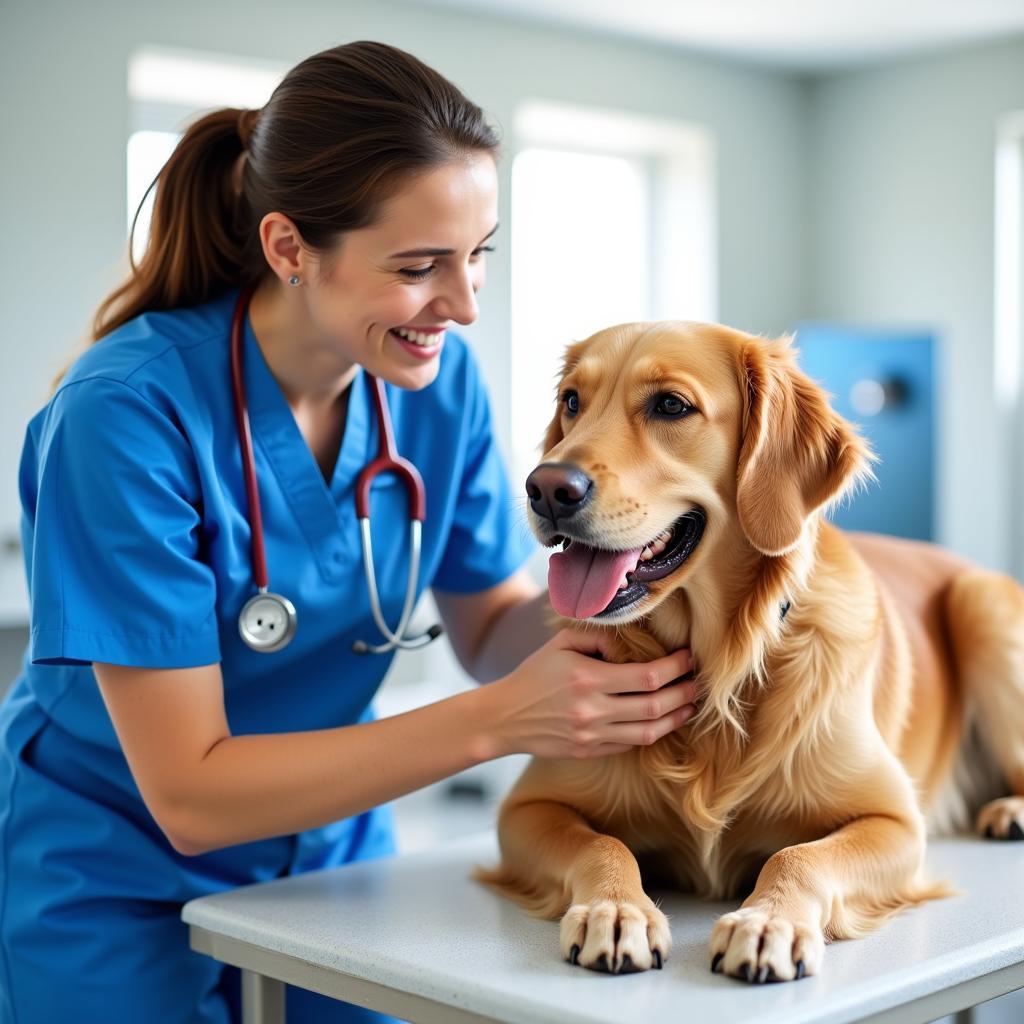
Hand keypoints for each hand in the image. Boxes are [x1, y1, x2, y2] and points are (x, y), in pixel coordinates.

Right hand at [486, 628, 698, 758]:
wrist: (505, 717)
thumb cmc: (534, 674)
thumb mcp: (561, 644)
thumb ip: (598, 639)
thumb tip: (631, 646)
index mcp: (588, 680)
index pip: (647, 676)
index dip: (674, 668)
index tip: (688, 657)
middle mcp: (593, 711)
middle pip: (655, 706)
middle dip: (684, 693)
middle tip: (700, 682)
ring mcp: (593, 736)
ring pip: (649, 731)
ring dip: (676, 717)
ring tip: (691, 704)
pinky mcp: (591, 752)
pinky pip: (631, 744)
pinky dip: (653, 731)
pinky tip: (665, 720)